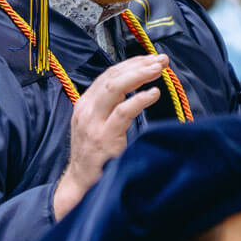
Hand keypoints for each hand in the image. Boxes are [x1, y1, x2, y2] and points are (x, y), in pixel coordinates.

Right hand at [53, 54, 167, 218]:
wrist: (81, 181)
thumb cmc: (94, 154)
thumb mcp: (95, 124)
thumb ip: (109, 107)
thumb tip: (132, 88)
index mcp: (85, 103)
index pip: (109, 75)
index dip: (131, 64)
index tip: (150, 59)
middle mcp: (86, 109)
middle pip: (112, 77)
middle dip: (138, 64)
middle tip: (160, 60)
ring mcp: (94, 122)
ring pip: (115, 88)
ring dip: (140, 75)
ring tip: (158, 70)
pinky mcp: (104, 137)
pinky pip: (123, 111)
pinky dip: (140, 100)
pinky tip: (154, 94)